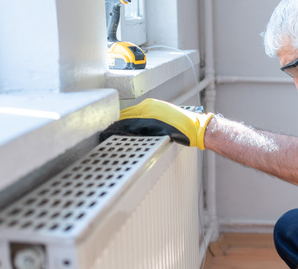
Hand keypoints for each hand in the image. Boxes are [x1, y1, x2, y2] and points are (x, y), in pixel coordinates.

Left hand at [99, 98, 213, 148]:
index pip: (129, 112)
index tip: (109, 126)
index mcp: (150, 104)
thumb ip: (148, 120)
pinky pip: (136, 127)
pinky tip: (119, 135)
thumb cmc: (181, 125)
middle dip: (114, 123)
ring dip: (117, 128)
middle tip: (103, 131)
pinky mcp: (155, 122)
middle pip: (126, 115)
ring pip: (129, 120)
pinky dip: (126, 131)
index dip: (118, 120)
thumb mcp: (162, 118)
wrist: (195, 127)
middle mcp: (149, 106)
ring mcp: (151, 114)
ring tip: (106, 133)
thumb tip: (134, 128)